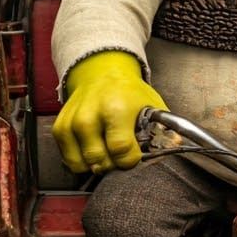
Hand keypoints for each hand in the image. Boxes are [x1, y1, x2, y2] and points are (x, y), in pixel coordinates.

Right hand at [52, 51, 166, 172]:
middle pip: (100, 160)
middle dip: (114, 164)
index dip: (130, 159)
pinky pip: (70, 160)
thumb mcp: (151, 106)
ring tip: (107, 150)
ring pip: (83, 164)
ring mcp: (72, 123)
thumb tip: (176, 148)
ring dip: (97, 163)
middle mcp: (90, 115)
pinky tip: (94, 147)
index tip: (134, 155)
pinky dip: (82, 160)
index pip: (121, 150)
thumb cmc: (129, 92)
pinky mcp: (60, 129)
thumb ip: (163, 129)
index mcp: (116, 108)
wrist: (102, 73)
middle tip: (121, 154)